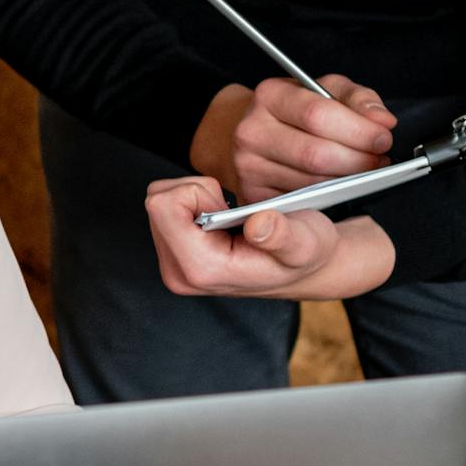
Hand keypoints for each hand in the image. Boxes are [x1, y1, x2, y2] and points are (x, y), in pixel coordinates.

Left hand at [143, 175, 396, 299]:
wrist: (302, 268)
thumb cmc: (306, 252)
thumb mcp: (307, 242)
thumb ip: (283, 235)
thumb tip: (258, 224)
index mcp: (202, 270)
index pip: (163, 207)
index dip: (199, 192)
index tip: (229, 208)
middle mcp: (178, 272)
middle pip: (157, 201)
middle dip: (196, 193)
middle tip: (232, 214)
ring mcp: (171, 265)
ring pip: (158, 201)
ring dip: (194, 198)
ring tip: (228, 218)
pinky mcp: (170, 253)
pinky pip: (164, 208)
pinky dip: (191, 204)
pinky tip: (219, 221)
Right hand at [189, 75, 396, 203]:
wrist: (254, 132)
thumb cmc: (297, 111)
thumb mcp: (327, 91)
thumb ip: (359, 99)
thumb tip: (383, 121)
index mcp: (269, 96)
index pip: (318, 114)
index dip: (358, 130)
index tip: (384, 138)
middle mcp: (251, 130)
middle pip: (316, 154)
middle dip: (358, 161)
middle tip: (379, 159)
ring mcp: (248, 166)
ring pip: (312, 183)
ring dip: (348, 182)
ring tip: (364, 171)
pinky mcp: (253, 194)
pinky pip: (302, 202)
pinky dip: (329, 196)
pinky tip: (340, 185)